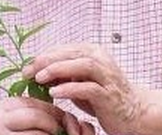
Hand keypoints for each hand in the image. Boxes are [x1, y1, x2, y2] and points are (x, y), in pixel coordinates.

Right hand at [0, 97, 92, 134]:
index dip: (53, 109)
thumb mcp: (2, 117)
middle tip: (66, 129)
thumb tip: (55, 111)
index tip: (64, 116)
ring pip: (38, 134)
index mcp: (0, 108)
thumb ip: (22, 111)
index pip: (33, 103)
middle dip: (55, 123)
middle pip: (37, 117)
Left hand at [22, 43, 144, 134]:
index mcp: (92, 52)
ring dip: (58, 70)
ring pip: (81, 65)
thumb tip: (36, 72)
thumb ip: (62, 74)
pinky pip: (89, 88)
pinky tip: (55, 93)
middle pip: (70, 53)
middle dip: (46, 61)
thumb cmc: (103, 96)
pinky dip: (70, 89)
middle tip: (28, 72)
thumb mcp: (79, 82)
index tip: (27, 67)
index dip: (43, 56)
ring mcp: (107, 76)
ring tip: (40, 79)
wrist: (134, 113)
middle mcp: (100, 59)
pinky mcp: (109, 94)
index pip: (63, 49)